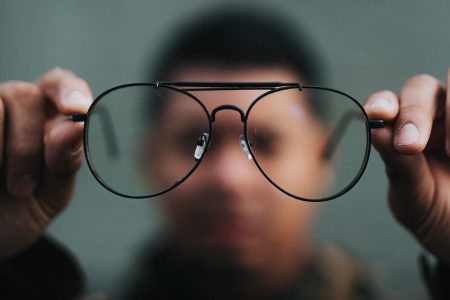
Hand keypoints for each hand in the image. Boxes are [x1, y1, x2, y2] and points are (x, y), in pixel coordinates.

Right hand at [0, 68, 91, 258]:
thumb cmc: (20, 212)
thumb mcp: (52, 193)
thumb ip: (65, 161)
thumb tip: (75, 126)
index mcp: (45, 119)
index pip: (59, 84)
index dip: (68, 89)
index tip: (75, 110)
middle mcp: (11, 109)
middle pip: (25, 94)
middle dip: (27, 144)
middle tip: (24, 187)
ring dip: (6, 150)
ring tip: (5, 188)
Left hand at [365, 69, 449, 263]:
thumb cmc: (435, 214)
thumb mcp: (413, 195)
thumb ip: (399, 165)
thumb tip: (376, 129)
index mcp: (402, 132)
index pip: (388, 103)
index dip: (383, 102)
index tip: (379, 114)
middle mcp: (432, 118)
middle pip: (421, 87)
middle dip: (415, 112)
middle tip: (411, 146)